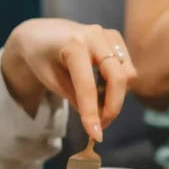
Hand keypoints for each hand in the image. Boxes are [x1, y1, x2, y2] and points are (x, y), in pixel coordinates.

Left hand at [1, 18, 137, 141]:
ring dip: (117, 95)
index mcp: (74, 45)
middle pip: (118, 77)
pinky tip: (101, 87)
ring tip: (97, 103)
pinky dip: (118, 83)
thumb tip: (97, 120)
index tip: (96, 136)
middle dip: (113, 107)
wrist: (41, 33)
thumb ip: (75, 98)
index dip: (93, 114)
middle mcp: (95, 35)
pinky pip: (126, 66)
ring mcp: (108, 34)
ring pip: (128, 73)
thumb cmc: (41, 57)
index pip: (88, 86)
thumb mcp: (51, 81)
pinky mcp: (115, 37)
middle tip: (101, 125)